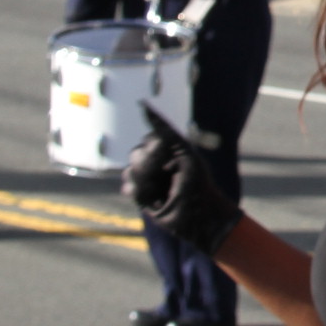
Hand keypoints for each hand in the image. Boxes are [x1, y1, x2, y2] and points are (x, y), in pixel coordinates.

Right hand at [121, 105, 234, 255]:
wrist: (198, 218)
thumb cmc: (198, 184)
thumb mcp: (185, 153)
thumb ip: (166, 132)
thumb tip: (145, 106)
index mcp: (170, 149)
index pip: (149, 140)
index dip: (154, 149)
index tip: (165, 155)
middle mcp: (157, 161)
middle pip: (136, 154)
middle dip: (148, 166)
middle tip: (165, 176)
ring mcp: (149, 178)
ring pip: (130, 170)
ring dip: (144, 181)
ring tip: (161, 190)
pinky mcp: (142, 194)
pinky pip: (127, 185)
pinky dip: (138, 191)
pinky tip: (153, 198)